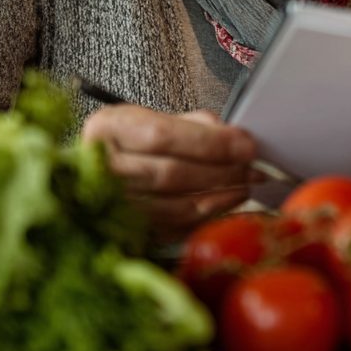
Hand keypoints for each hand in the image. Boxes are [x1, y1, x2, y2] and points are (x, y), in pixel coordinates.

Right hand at [82, 105, 259, 239]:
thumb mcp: (154, 119)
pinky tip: (227, 203)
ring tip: (246, 185)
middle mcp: (102, 168)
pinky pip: (174, 228)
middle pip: (172, 173)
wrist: (96, 173)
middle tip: (254, 168)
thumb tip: (233, 137)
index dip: (211, 142)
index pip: (164, 136)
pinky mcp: (126, 231)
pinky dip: (207, 217)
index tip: (247, 145)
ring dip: (220, 196)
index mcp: (108, 128)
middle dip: (223, 171)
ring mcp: (111, 206)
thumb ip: (193, 125)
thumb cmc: (130, 143)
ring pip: (176, 205)